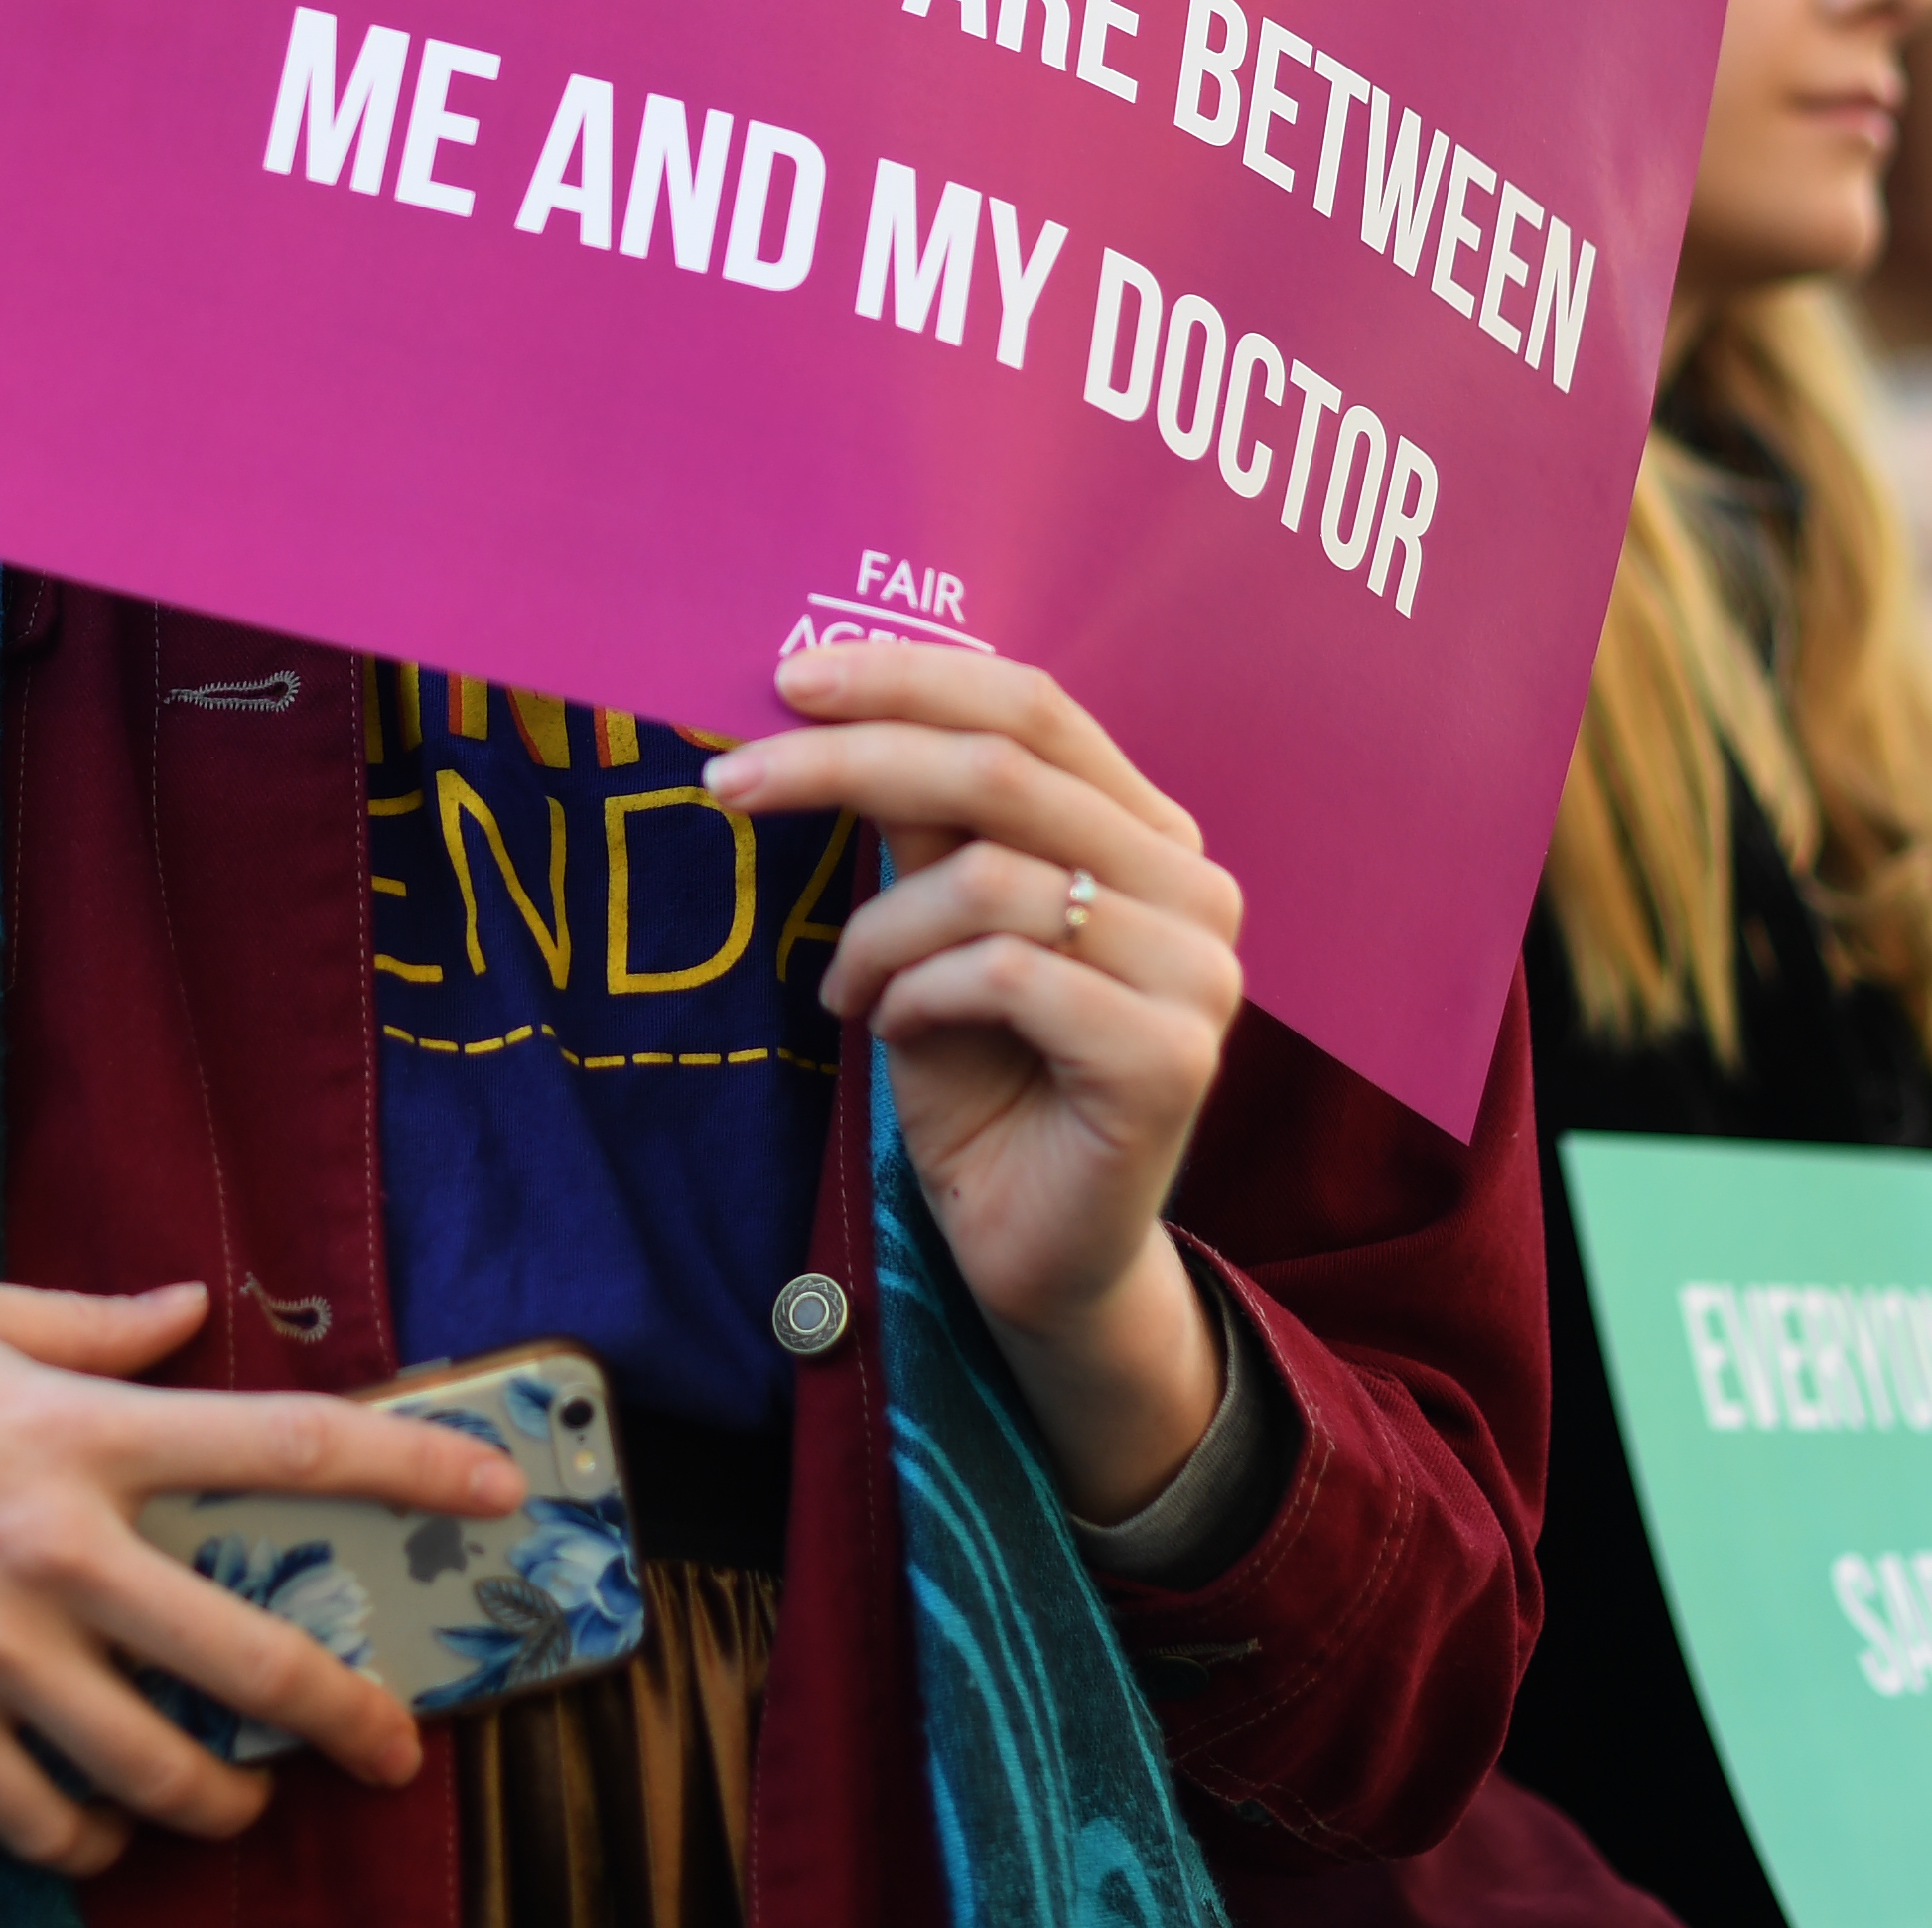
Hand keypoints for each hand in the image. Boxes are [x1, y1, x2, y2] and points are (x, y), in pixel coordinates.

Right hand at [0, 1275, 521, 1875]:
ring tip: (233, 1798)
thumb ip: (89, 1327)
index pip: (283, 1444)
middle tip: (393, 1746)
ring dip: (213, 1800)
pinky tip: (100, 1828)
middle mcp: (52, 1549)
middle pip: (246, 1656)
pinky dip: (83, 1840)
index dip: (409, 1468)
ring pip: (151, 1768)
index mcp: (75, 1430)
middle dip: (345, 1716)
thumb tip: (189, 1312)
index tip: (500, 1492)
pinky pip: (35, 1819)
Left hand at [705, 640, 1245, 1518]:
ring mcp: (1198, 971)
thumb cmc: (984, 1082)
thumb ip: (926, 823)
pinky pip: (1006, 973)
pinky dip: (917, 993)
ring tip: (845, 992)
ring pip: (993, 875)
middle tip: (733, 780)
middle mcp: (1194, 885)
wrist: (1036, 1253)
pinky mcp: (1171, 1056)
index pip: (1032, 706)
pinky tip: (894, 1033)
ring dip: (878, 930)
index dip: (907, 678)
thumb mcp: (937, 927)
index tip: (788, 677)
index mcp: (1149, 831)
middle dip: (850, 761)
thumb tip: (832, 706)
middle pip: (1006, 767)